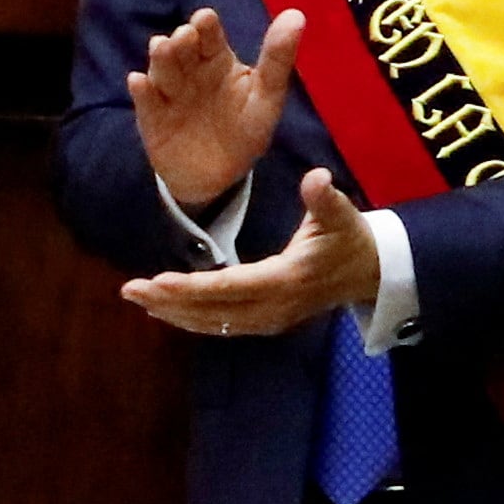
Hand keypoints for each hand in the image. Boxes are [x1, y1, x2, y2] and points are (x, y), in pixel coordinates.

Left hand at [120, 167, 379, 337]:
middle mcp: (274, 307)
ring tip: (139, 299)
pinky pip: (222, 325)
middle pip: (213, 311)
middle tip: (130, 289)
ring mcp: (270, 320)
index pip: (231, 287)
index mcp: (287, 280)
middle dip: (169, 302)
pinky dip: (192, 319)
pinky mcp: (267, 322)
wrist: (373, 274)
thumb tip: (316, 177)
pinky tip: (167, 310)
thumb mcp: (342, 215)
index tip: (158, 280)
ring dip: (174, 313)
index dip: (193, 287)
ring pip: (214, 323)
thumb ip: (324, 198)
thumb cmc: (352, 240)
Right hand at [131, 6, 302, 207]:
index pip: (210, 36)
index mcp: (217, 60)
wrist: (220, 175)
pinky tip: (139, 82)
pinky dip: (142, 91)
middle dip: (181, 41)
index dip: (206, 26)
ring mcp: (168, 92)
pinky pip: (146, 102)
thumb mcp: (267, 96)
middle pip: (181, 50)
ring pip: (161, 70)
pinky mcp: (152, 116)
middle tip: (185, 36)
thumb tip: (296, 14)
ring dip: (160, 59)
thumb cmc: (246, 129)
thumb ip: (278, 58)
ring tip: (161, 46)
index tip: (205, 18)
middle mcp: (189, 70)